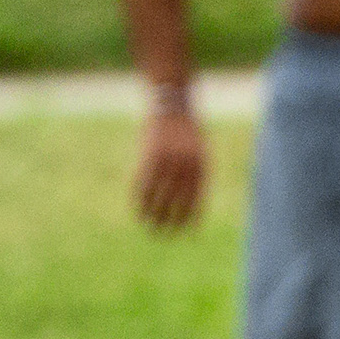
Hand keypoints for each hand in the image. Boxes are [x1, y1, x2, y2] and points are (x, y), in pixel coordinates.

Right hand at [134, 105, 205, 228]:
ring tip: (149, 227)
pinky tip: (138, 209)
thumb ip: (196, 174)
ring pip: (159, 195)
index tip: (186, 233)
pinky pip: (144, 183)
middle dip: (170, 220)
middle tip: (163, 235)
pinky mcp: (151, 155)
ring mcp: (168, 160)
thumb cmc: (187, 131)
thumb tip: (193, 203)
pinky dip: (140, 198)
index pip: (197, 199)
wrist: (172, 103)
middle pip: (177, 201)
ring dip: (153, 214)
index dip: (191, 218)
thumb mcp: (199, 151)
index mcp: (202, 166)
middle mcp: (187, 166)